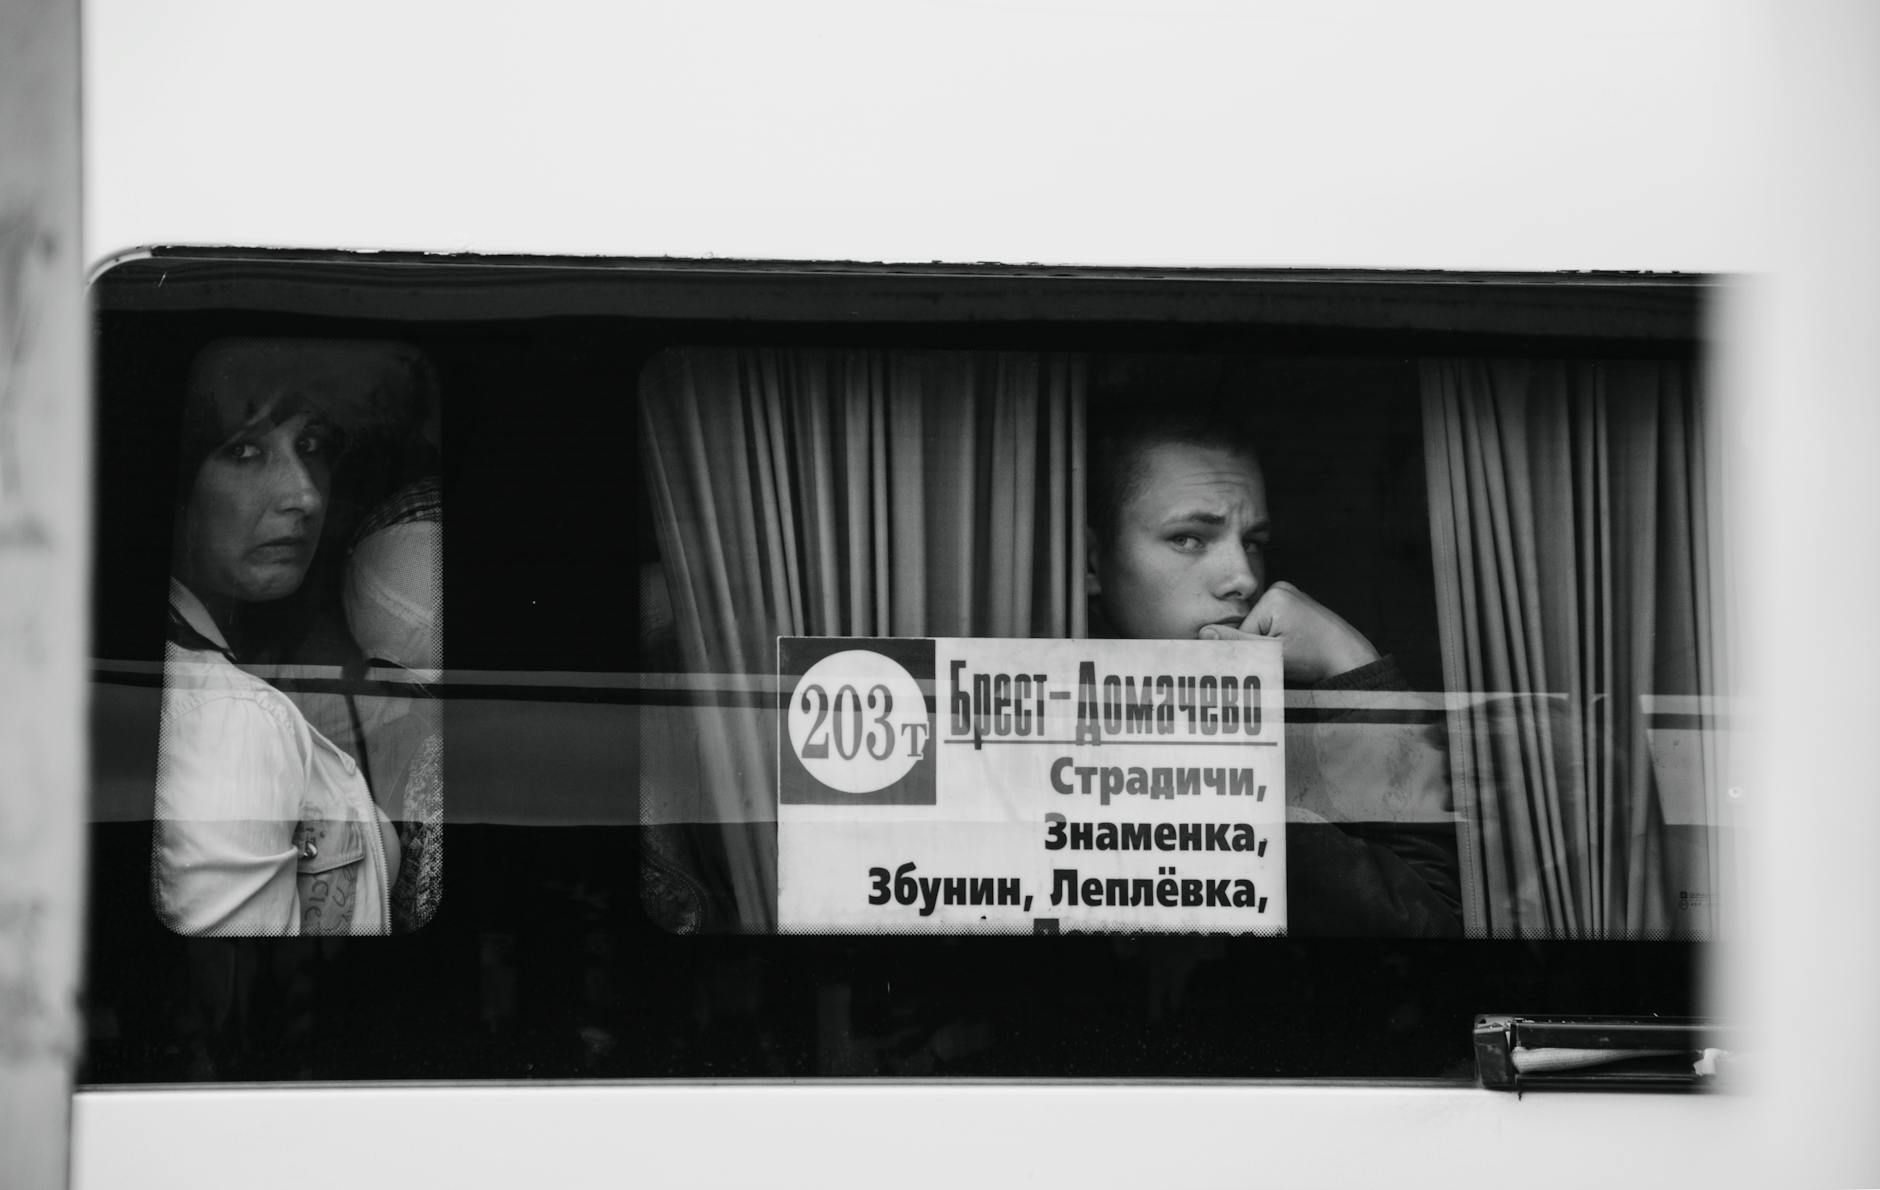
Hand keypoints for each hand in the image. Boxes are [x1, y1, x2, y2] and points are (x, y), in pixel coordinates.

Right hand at [1197, 580, 1379, 683]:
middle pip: (1251, 625)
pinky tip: (1297, 644)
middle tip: (1287, 657)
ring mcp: (1291, 594)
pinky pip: (1274, 623)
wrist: (1348, 658)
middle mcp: (1281, 588)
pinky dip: (1279, 637)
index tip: (1272, 661)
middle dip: (1262, 646)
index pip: (1243, 630)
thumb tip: (1204, 633)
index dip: (1253, 651)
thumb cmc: (1313, 657)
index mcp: (1274, 596)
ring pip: (1262, 626)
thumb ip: (1237, 643)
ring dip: (1269, 643)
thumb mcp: (1271, 653)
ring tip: (1294, 651)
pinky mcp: (1297, 603)